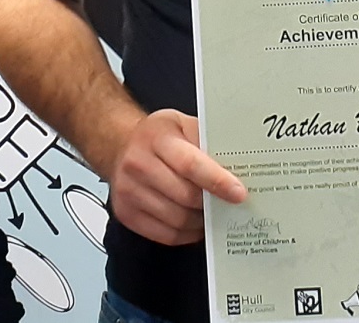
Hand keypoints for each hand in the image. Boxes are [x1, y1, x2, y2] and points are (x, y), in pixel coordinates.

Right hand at [108, 109, 245, 245]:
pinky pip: (163, 234)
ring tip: (216, 214)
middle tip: (231, 204)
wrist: (119, 146)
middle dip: (212, 203)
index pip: (191, 165)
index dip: (217, 182)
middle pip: (184, 196)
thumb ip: (207, 140)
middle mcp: (138, 166)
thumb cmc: (158, 135)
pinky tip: (197, 224)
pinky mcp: (125, 214)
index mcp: (157, 139)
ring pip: (175, 219)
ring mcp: (128, 192)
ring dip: (200, 221)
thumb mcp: (183, 123)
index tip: (239, 194)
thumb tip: (238, 163)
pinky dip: (186, 234)